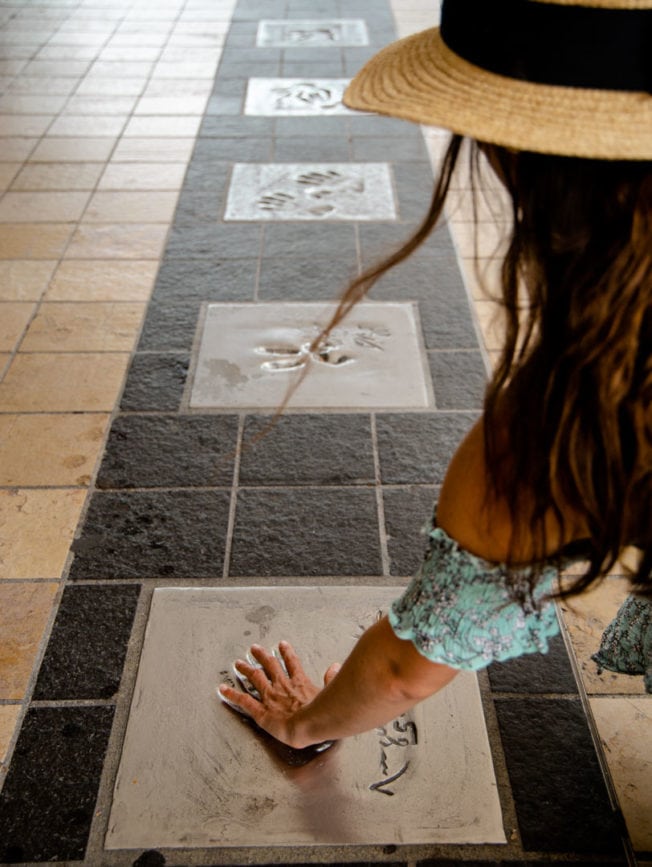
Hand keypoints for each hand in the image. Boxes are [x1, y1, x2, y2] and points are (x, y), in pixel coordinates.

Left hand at [217, 640, 339, 748]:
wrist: (310, 726)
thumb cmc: (322, 712)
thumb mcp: (330, 692)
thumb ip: (330, 679)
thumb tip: (335, 667)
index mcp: (299, 682)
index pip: (291, 663)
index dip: (287, 653)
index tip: (282, 644)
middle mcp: (282, 686)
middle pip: (269, 666)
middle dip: (261, 656)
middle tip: (254, 648)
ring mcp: (270, 697)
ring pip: (255, 678)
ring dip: (246, 669)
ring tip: (238, 663)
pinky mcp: (261, 712)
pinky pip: (244, 700)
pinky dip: (232, 694)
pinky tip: (222, 689)